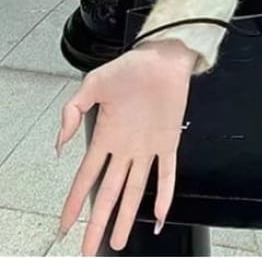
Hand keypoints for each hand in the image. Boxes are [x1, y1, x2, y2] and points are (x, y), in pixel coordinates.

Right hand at [57, 41, 197, 255]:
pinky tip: (160, 216)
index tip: (64, 226)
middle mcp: (125, 148)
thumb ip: (71, 113)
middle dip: (98, 222)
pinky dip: (165, 194)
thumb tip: (59, 146)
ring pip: (135, 190)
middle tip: (90, 249)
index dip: (74, 203)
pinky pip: (167, 172)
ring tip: (117, 242)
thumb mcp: (92, 85)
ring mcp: (148, 147)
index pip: (86, 178)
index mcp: (105, 136)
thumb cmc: (129, 67)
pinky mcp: (169, 141)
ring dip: (127, 216)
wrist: (162, 57)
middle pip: (108, 192)